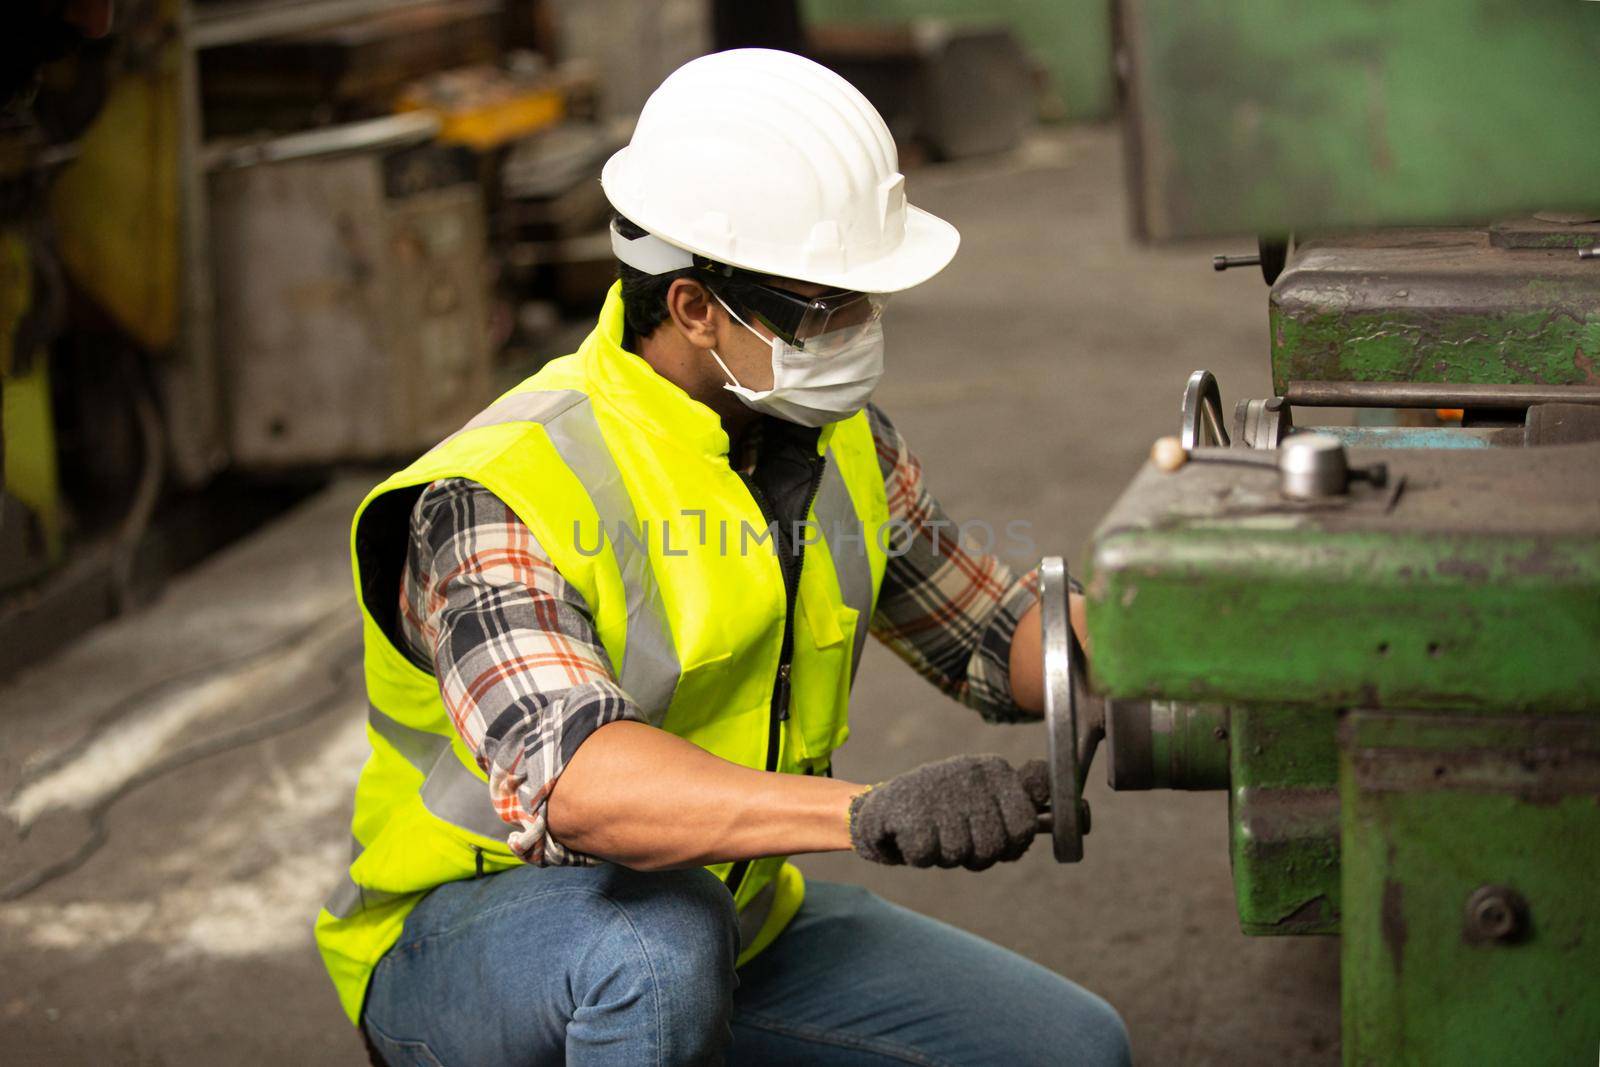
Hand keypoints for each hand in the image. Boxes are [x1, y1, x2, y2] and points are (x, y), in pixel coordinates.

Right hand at [848, 754, 1050, 869]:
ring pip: (959, 853)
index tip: (992, 840)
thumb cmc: (945, 809)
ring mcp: (941, 790)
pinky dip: (919, 855)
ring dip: (944, 854)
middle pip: (992, 847)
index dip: (1010, 845)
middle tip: (957, 839)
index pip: (1024, 826)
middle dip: (975, 855)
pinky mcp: (909, 809)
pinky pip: (927, 855)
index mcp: (995, 771)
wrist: (886, 804)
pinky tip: (913, 835)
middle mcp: (971, 775)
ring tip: (934, 833)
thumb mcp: (985, 799)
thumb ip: (1019, 810)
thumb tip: (1078, 814)